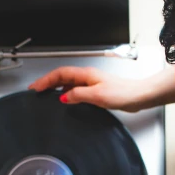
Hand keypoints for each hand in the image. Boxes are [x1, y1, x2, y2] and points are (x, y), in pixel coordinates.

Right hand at [28, 67, 148, 111]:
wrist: (139, 96)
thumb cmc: (123, 93)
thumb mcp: (97, 95)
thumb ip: (78, 95)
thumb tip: (63, 97)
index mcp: (85, 74)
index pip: (59, 74)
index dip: (45, 80)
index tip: (36, 87)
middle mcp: (87, 76)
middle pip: (62, 76)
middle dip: (47, 82)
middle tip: (36, 90)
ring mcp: (91, 83)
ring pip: (68, 82)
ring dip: (56, 87)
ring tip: (46, 95)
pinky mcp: (96, 90)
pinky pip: (76, 89)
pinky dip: (66, 93)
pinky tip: (66, 100)